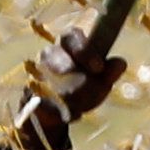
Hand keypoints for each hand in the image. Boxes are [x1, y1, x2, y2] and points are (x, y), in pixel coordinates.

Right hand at [11, 32, 122, 149]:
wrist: (56, 111)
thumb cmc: (82, 87)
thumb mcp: (99, 82)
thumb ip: (109, 73)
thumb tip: (120, 63)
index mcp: (68, 44)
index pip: (71, 35)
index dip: (84, 49)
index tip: (98, 67)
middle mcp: (48, 54)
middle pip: (54, 55)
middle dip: (72, 71)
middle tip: (88, 85)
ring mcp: (35, 73)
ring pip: (47, 78)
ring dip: (66, 93)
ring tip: (81, 104)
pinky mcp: (29, 93)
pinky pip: (41, 99)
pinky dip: (57, 108)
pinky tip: (71, 113)